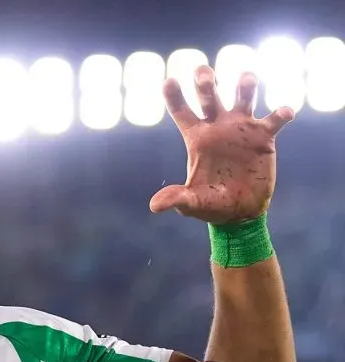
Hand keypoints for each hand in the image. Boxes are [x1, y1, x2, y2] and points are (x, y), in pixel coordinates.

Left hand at [149, 65, 293, 223]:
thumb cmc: (211, 204)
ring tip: (247, 79)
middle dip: (206, 81)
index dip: (173, 95)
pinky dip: (281, 114)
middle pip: (209, 96)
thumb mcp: (193, 203)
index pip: (181, 111)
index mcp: (196, 138)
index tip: (169, 80)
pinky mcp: (264, 138)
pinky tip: (284, 112)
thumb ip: (177, 198)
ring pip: (243, 97)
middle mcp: (217, 127)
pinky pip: (274, 119)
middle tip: (203, 72)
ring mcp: (241, 129)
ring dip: (245, 85)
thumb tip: (154, 206)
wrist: (240, 211)